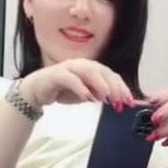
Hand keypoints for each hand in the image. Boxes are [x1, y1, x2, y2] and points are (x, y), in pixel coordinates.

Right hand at [20, 60, 134, 110]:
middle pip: (103, 72)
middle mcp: (82, 65)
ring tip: (106, 99)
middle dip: (114, 87)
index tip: (130, 101)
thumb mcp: (87, 95)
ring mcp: (69, 68)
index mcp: (92, 68)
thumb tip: (119, 101)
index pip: (111, 75)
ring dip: (100, 85)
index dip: (122, 87)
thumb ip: (101, 95)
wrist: (38, 89)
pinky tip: (88, 98)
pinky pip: (70, 79)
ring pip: (89, 72)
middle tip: (120, 102)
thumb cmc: (63, 90)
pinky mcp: (57, 74)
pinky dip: (80, 87)